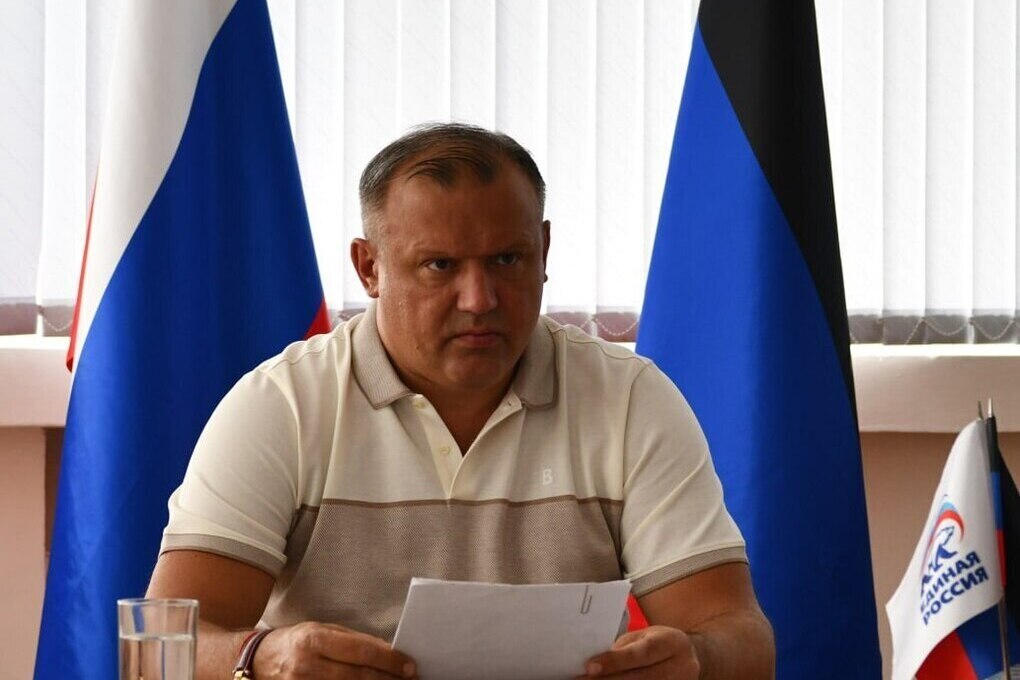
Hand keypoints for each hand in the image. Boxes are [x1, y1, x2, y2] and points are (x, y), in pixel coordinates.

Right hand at [252, 622, 416, 678]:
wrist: (256, 661)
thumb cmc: (296, 641)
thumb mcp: (322, 630)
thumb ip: (353, 641)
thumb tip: (388, 651)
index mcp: (314, 639)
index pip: (361, 652)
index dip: (389, 660)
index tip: (409, 665)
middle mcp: (307, 665)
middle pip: (359, 677)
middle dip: (389, 679)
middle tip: (410, 679)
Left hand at [579, 625, 699, 678]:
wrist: (691, 658)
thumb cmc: (659, 643)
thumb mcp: (645, 637)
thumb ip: (624, 648)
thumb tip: (594, 661)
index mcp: (671, 643)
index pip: (641, 653)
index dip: (615, 661)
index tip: (590, 667)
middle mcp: (680, 667)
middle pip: (640, 678)